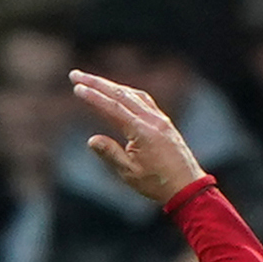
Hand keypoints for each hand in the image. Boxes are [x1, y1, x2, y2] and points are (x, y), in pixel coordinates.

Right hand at [69, 70, 208, 203]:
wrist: (187, 186)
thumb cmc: (157, 183)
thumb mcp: (129, 173)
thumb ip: (110, 154)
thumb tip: (91, 139)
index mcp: (142, 132)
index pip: (113, 108)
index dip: (93, 97)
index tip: (77, 87)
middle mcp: (152, 119)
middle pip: (120, 94)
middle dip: (96, 83)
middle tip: (75, 74)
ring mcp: (159, 118)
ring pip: (132, 94)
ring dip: (111, 85)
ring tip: (92, 81)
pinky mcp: (163, 121)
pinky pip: (143, 100)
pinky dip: (127, 92)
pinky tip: (119, 91)